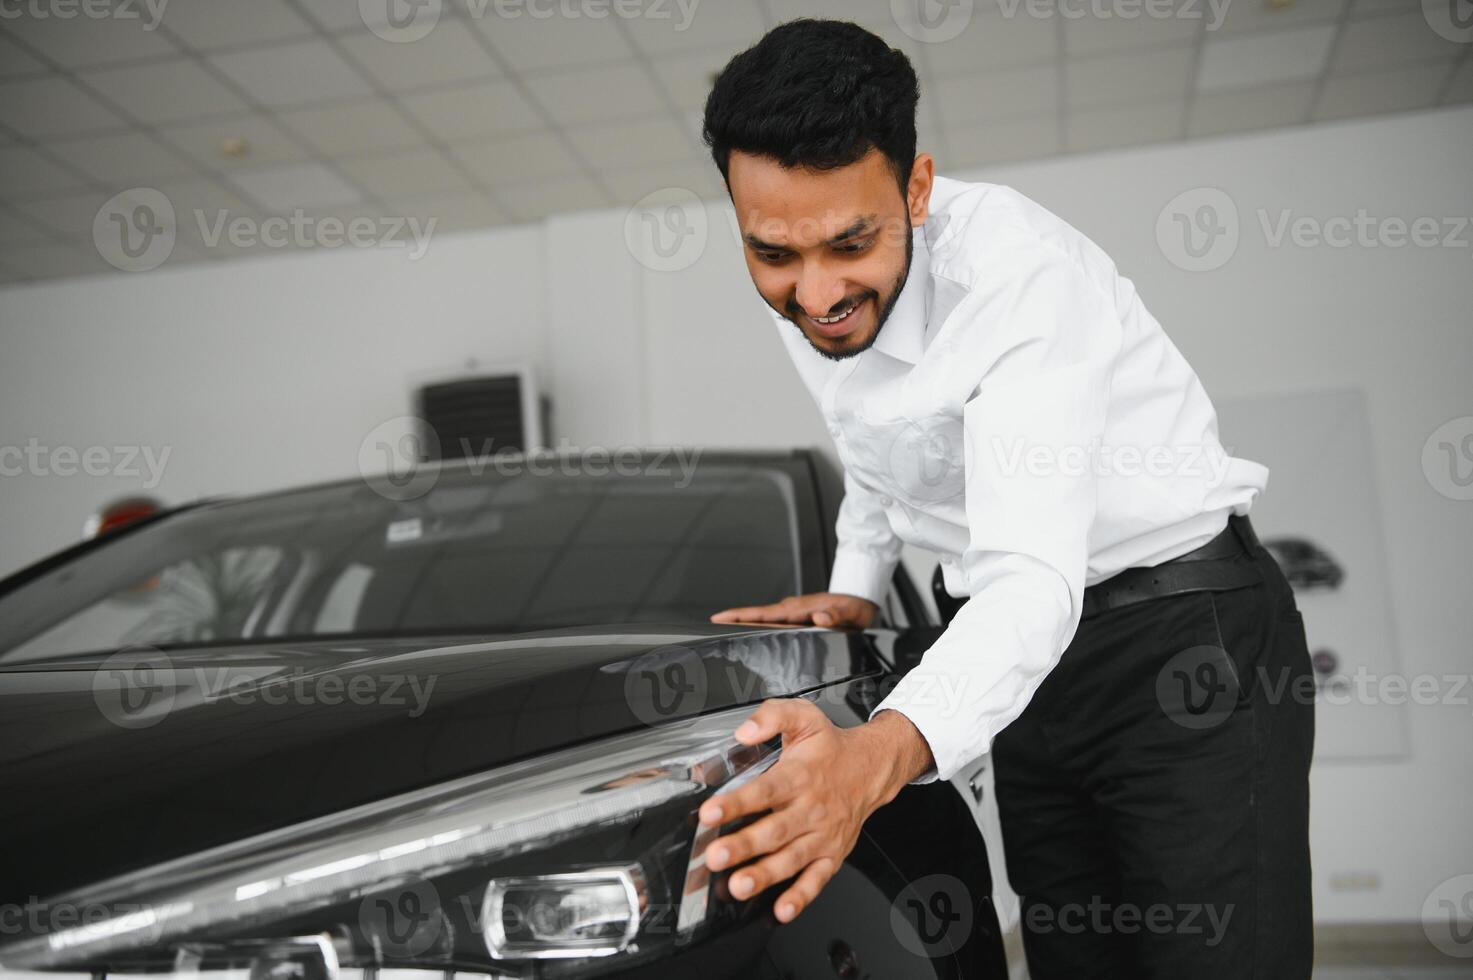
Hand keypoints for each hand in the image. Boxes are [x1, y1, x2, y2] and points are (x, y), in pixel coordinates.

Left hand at [698, 700, 933, 922]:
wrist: (872, 768)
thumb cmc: (831, 748)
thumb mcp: (803, 718)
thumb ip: (772, 716)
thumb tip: (745, 730)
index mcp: (800, 776)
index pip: (765, 791)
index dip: (736, 802)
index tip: (710, 812)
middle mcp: (811, 809)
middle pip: (774, 831)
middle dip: (743, 845)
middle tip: (716, 856)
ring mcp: (822, 835)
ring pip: (791, 859)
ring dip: (764, 875)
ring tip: (739, 885)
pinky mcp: (831, 855)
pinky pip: (817, 880)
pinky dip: (801, 897)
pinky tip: (782, 909)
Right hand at [710, 592, 877, 628]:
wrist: (861, 600)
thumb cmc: (853, 608)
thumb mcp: (848, 615)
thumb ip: (834, 617)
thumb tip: (819, 619)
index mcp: (798, 609)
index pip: (763, 612)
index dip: (740, 615)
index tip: (720, 617)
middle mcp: (791, 610)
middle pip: (756, 615)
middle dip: (733, 620)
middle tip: (712, 627)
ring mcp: (792, 613)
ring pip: (762, 619)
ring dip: (744, 624)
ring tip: (725, 633)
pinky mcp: (796, 618)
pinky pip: (772, 622)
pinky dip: (758, 626)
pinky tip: (751, 635)